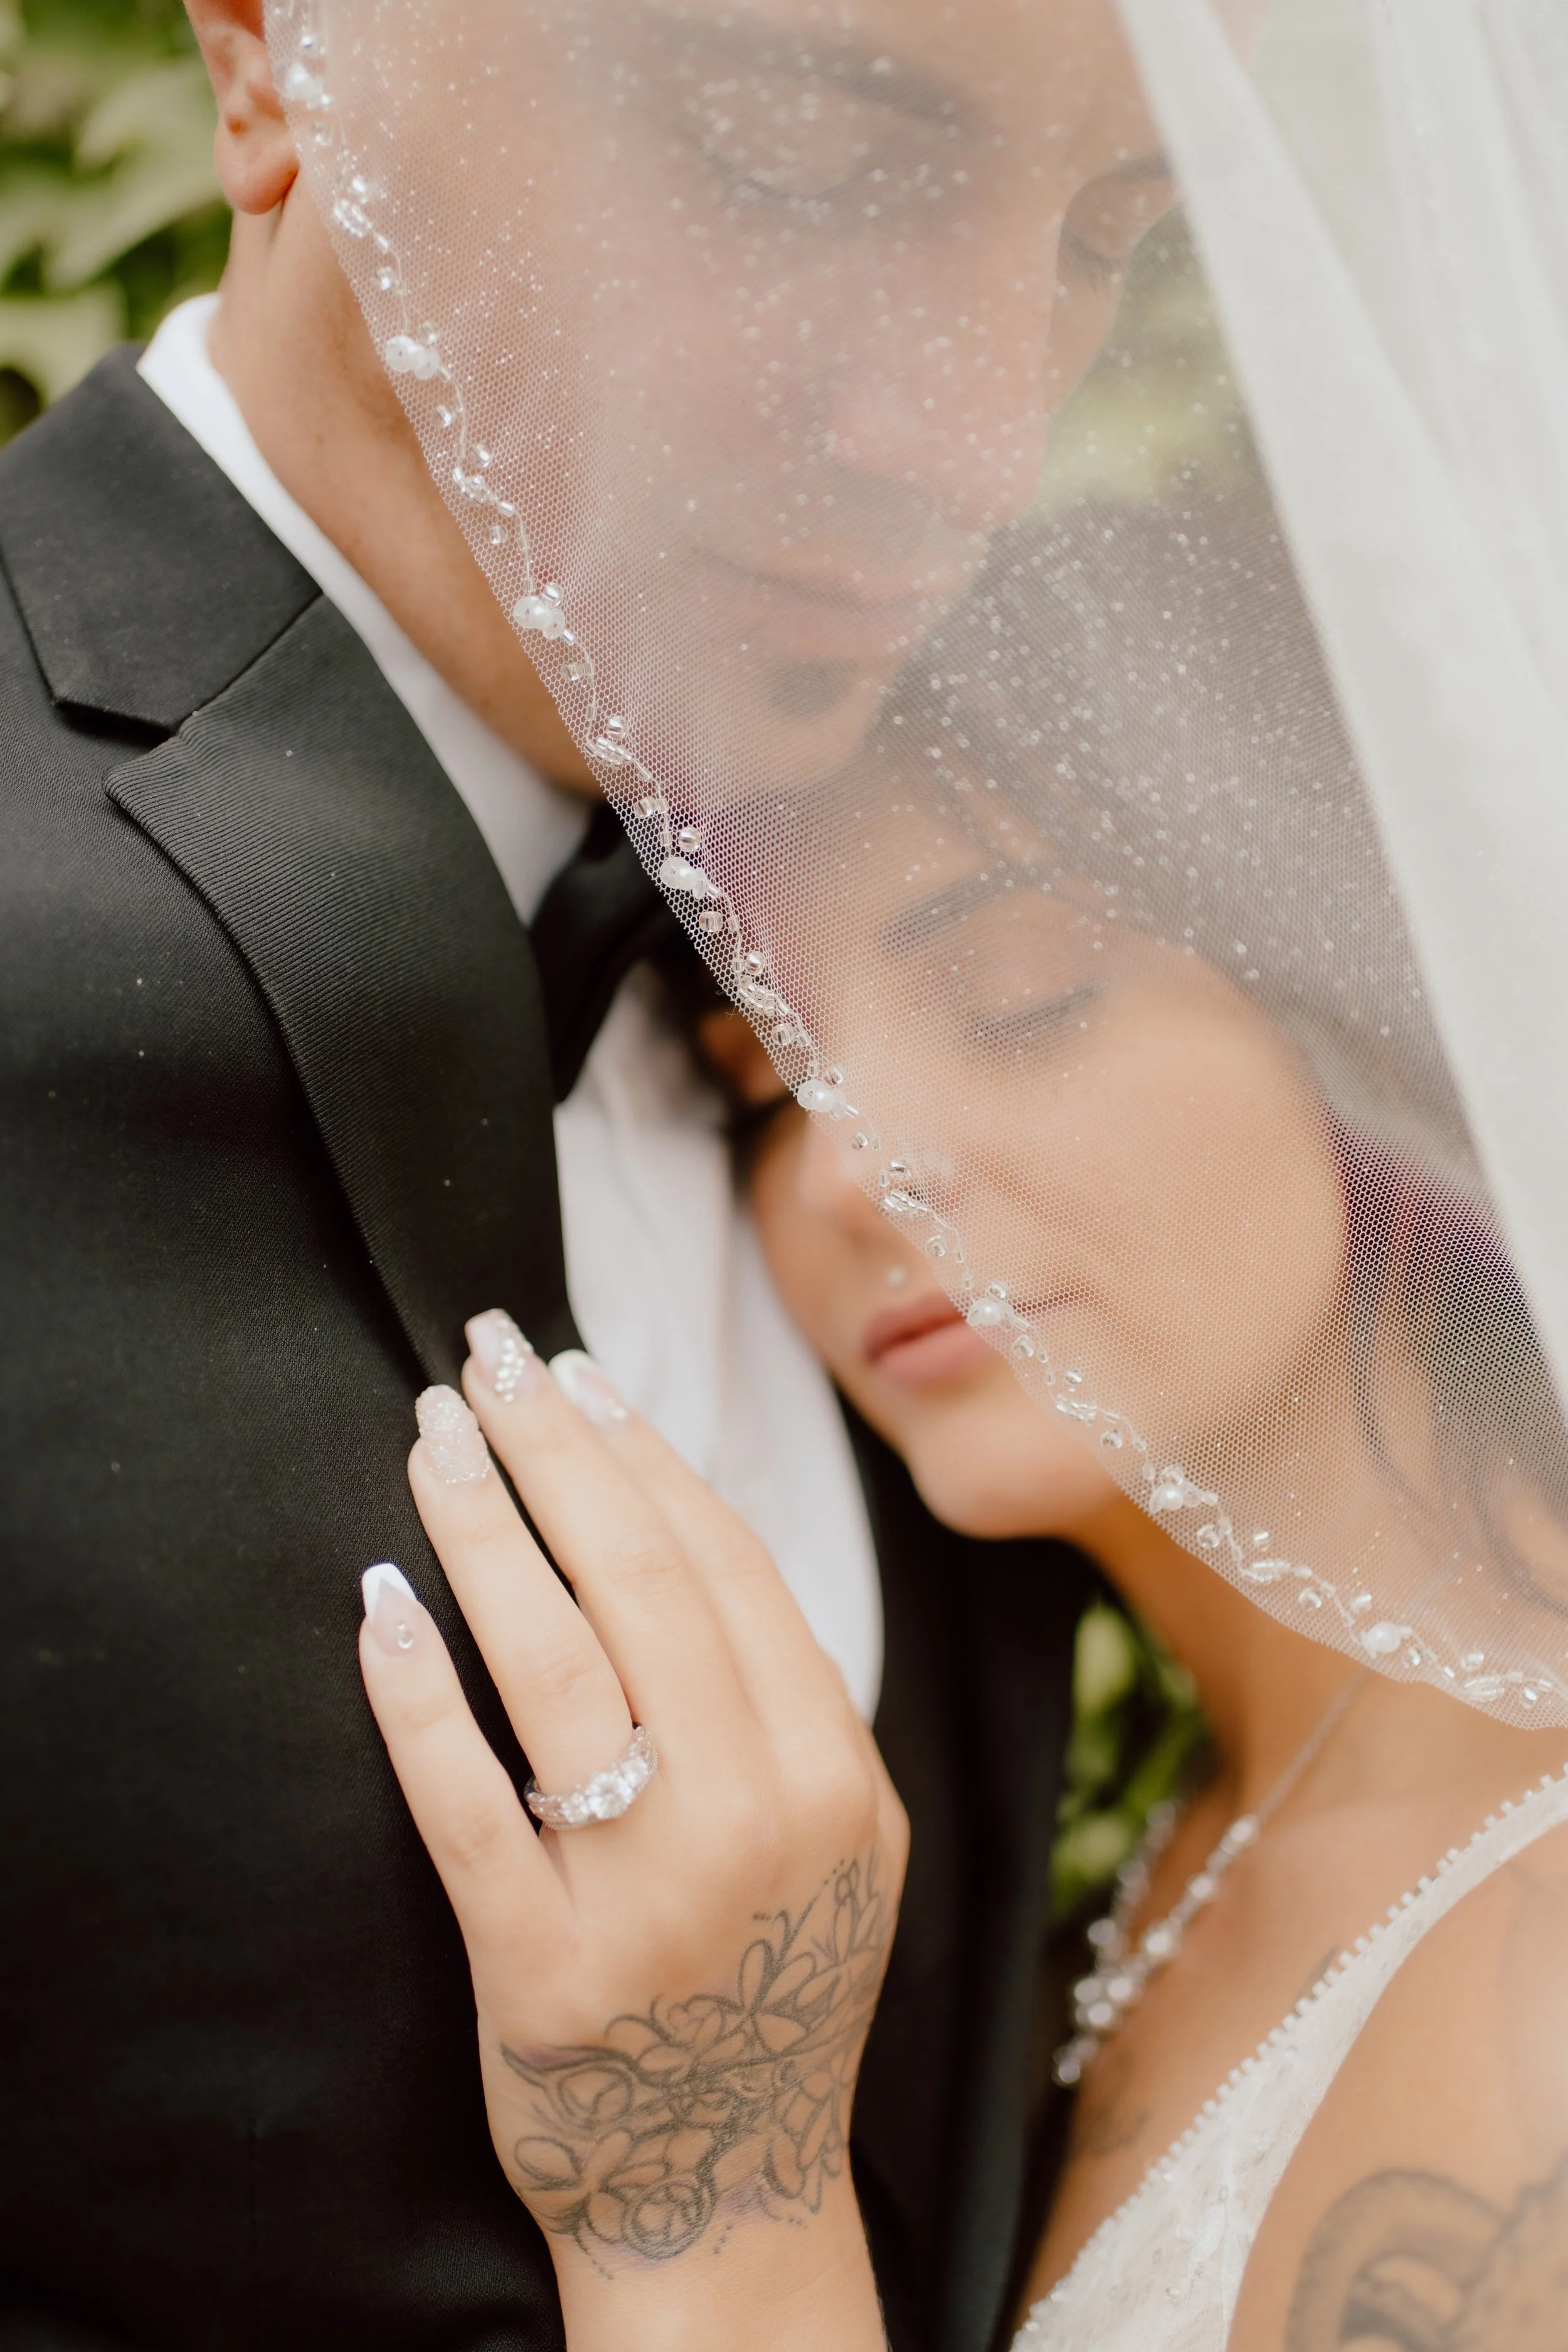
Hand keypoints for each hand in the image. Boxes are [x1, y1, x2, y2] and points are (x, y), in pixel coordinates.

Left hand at [357, 1312, 905, 2349]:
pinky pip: (464, 1802)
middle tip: (488, 1360)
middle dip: (554, 1451)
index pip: (729, 1567)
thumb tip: (669, 1512)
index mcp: (835, 1774)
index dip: (646, 1455)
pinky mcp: (540, 1968)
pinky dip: (415, 1694)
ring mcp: (649, 1896)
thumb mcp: (838, 1835)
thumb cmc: (767, 1984)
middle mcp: (756, 1820)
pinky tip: (378, 1602)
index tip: (580, 1377)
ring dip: (482, 1529)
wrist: (726, 2193)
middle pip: (639, 1585)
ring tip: (432, 1440)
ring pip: (552, 1662)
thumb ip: (779, 1694)